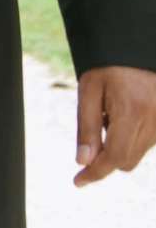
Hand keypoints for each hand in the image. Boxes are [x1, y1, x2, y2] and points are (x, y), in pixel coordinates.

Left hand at [74, 64, 155, 186]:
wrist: (134, 46)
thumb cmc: (107, 66)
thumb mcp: (88, 91)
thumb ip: (86, 128)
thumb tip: (83, 161)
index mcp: (131, 110)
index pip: (115, 156)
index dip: (96, 172)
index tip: (79, 181)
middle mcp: (154, 119)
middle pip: (127, 160)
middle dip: (105, 159)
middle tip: (89, 140)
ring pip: (138, 153)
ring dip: (119, 146)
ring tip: (109, 116)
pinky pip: (148, 141)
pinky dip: (131, 138)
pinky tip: (122, 116)